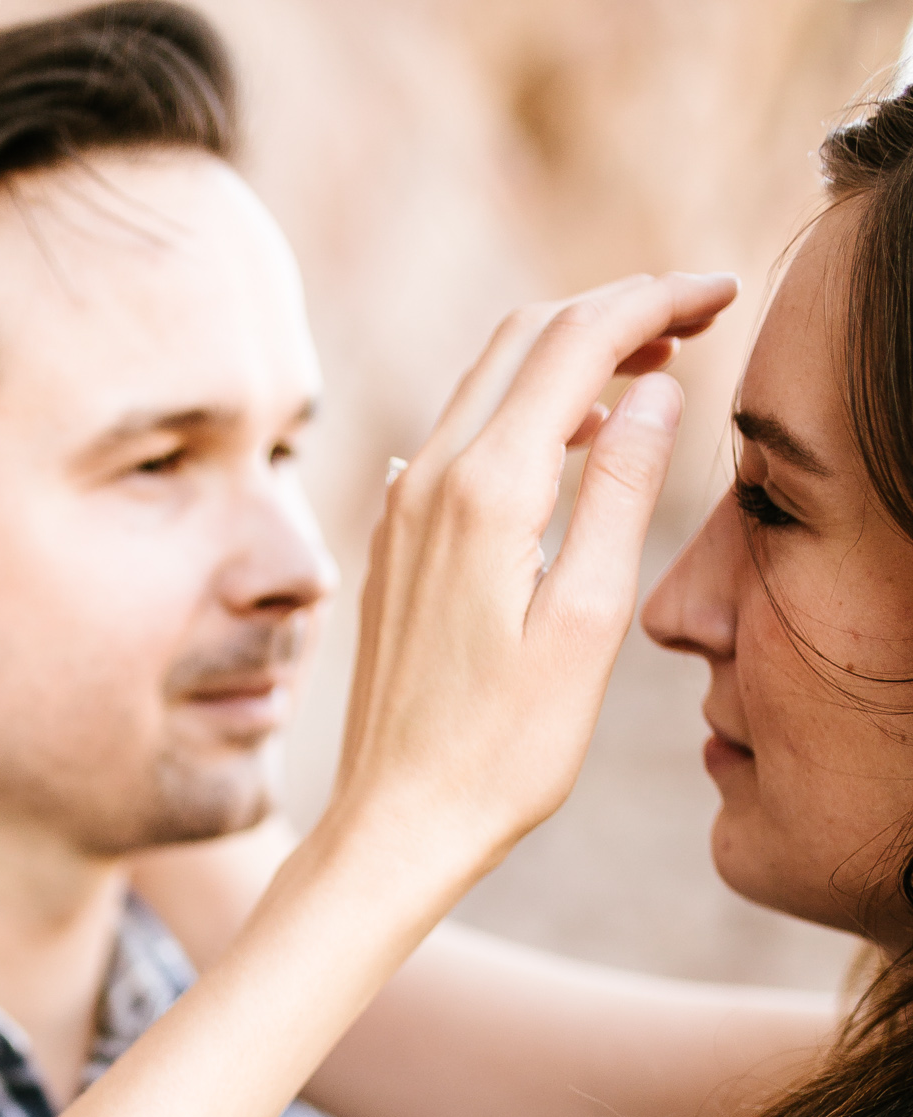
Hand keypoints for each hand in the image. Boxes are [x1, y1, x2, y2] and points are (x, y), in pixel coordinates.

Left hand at [325, 269, 736, 897]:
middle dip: (615, 308)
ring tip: (650, 367)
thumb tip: (656, 389)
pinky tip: (570, 437)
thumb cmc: (501, 749)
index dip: (656, 300)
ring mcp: (400, 507)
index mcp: (486, 490)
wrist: (395, 821)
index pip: (579, 340)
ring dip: (570, 352)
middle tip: (697, 318)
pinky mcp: (394, 540)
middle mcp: (429, 479)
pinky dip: (526, 406)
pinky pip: (460, 432)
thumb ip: (624, 492)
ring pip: (487, 378)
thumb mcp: (589, 622)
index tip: (722, 295)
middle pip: (527, 335)